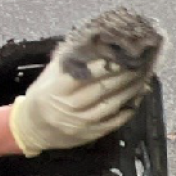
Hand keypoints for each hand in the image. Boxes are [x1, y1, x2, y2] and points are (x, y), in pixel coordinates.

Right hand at [8, 57, 148, 157]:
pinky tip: (137, 97)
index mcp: (57, 89)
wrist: (32, 129)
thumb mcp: (49, 76)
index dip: (105, 66)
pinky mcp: (90, 134)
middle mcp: (69, 107)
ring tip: (143, 77)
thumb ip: (69, 61)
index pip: (85, 75)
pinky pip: (114, 121)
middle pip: (103, 89)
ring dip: (130, 90)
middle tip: (140, 63)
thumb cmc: (42, 96)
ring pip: (112, 104)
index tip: (121, 55)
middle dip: (124, 75)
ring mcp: (81, 123)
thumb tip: (93, 41)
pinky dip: (128, 109)